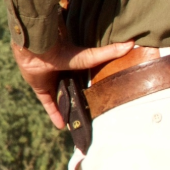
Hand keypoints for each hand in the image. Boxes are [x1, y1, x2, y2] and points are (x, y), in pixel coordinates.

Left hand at [10, 39, 136, 127]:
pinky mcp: (40, 87)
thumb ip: (108, 52)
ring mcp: (51, 79)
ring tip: (77, 122)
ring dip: (68, 108)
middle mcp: (63, 72)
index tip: (100, 98)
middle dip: (79, 99)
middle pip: (72, 88)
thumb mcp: (89, 57)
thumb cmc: (63, 49)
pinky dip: (54, 114)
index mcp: (75, 64)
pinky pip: (47, 103)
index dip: (91, 87)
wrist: (37, 48)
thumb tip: (131, 43)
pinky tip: (61, 126)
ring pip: (60, 96)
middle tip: (90, 113)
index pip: (84, 77)